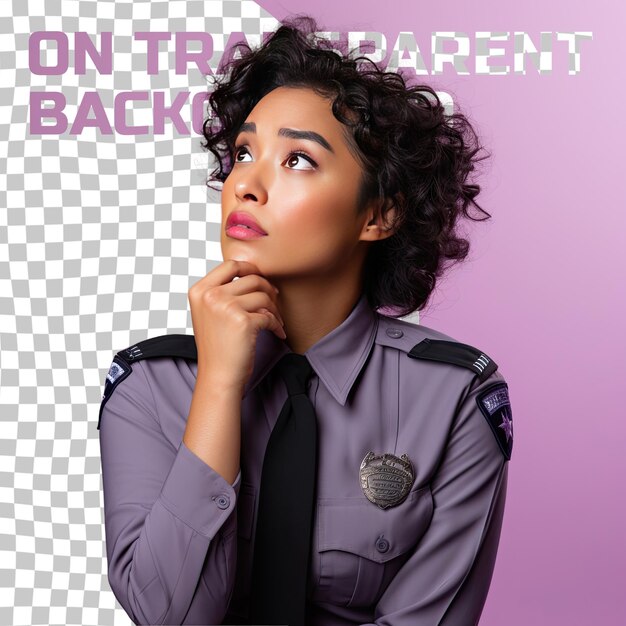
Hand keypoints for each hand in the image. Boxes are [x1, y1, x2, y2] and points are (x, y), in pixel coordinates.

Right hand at [187, 260, 285, 393]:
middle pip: (251, 278)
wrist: (218, 377)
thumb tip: (254, 274)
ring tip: (275, 321)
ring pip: (264, 295)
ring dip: (274, 309)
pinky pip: (269, 315)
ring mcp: (225, 306)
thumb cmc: (217, 347)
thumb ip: (222, 291)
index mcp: (199, 290)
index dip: (250, 268)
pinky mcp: (243, 321)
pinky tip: (277, 332)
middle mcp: (210, 295)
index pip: (230, 264)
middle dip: (268, 290)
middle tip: (274, 303)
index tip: (261, 280)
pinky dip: (277, 324)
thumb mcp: (209, 313)